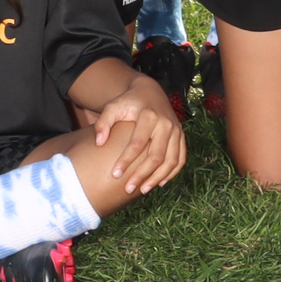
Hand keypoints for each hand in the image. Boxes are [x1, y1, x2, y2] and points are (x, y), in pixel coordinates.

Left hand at [91, 75, 185, 193]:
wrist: (150, 92)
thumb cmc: (129, 102)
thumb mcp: (113, 106)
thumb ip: (104, 122)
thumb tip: (99, 143)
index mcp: (149, 115)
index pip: (138, 143)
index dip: (126, 160)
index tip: (115, 175)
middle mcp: (166, 123)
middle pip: (156, 155)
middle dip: (142, 174)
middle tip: (128, 189)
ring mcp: (176, 130)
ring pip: (171, 160)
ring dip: (157, 177)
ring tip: (143, 190)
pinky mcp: (181, 136)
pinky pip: (181, 158)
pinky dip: (172, 173)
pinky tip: (160, 183)